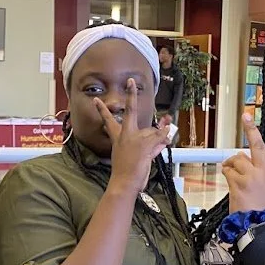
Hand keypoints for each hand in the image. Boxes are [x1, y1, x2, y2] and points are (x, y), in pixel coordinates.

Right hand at [96, 81, 170, 195]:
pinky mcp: (144, 143)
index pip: (108, 120)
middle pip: (130, 110)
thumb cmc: (126, 172)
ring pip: (152, 132)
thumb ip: (153, 143)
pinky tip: (167, 137)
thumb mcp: (137, 155)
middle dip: (130, 95)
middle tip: (130, 81)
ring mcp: (135, 138)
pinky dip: (165, 137)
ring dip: (157, 140)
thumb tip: (166, 133)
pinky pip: (160, 136)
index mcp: (118, 137)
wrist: (124, 182)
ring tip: (150, 154)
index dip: (102, 110)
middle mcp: (126, 135)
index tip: (96, 100)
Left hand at [224, 115, 264, 212]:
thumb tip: (242, 156)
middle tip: (245, 116)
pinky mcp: (239, 181)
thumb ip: (260, 168)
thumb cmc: (260, 204)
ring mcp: (252, 176)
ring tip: (236, 178)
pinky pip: (228, 170)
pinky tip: (232, 184)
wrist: (254, 222)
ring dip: (232, 166)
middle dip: (251, 129)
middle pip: (257, 145)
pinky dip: (226, 174)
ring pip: (237, 159)